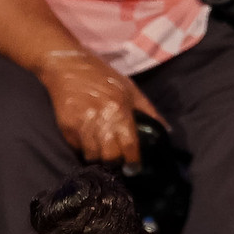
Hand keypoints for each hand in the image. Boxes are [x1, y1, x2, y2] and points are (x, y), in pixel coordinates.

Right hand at [37, 51, 164, 167]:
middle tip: (117, 160)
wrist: (68, 65)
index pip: (130, 145)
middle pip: (110, 156)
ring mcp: (82, 124)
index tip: (134, 168)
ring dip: (99, 157)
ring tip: (102, 152)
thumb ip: (148, 110)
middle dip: (115, 162)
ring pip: (92, 156)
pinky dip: (83, 148)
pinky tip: (88, 141)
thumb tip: (166, 131)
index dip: (133, 161)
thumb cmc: (103, 77)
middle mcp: (101, 119)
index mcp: (120, 110)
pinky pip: (77, 148)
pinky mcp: (66, 127)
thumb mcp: (130, 89)